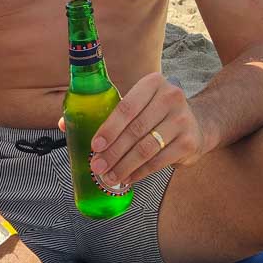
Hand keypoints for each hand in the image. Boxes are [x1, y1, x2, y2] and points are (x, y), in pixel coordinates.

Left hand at [59, 72, 208, 188]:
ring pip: (146, 148)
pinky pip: (158, 161)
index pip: (126, 107)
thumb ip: (105, 111)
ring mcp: (182, 119)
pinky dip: (139, 173)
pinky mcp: (189, 141)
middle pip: (135, 130)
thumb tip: (65, 124)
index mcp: (153, 83)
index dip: (109, 128)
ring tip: (108, 177)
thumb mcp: (137, 103)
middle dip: (112, 152)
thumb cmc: (155, 113)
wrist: (197, 122)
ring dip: (123, 166)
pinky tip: (127, 179)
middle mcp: (171, 97)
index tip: (94, 145)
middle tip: (96, 166)